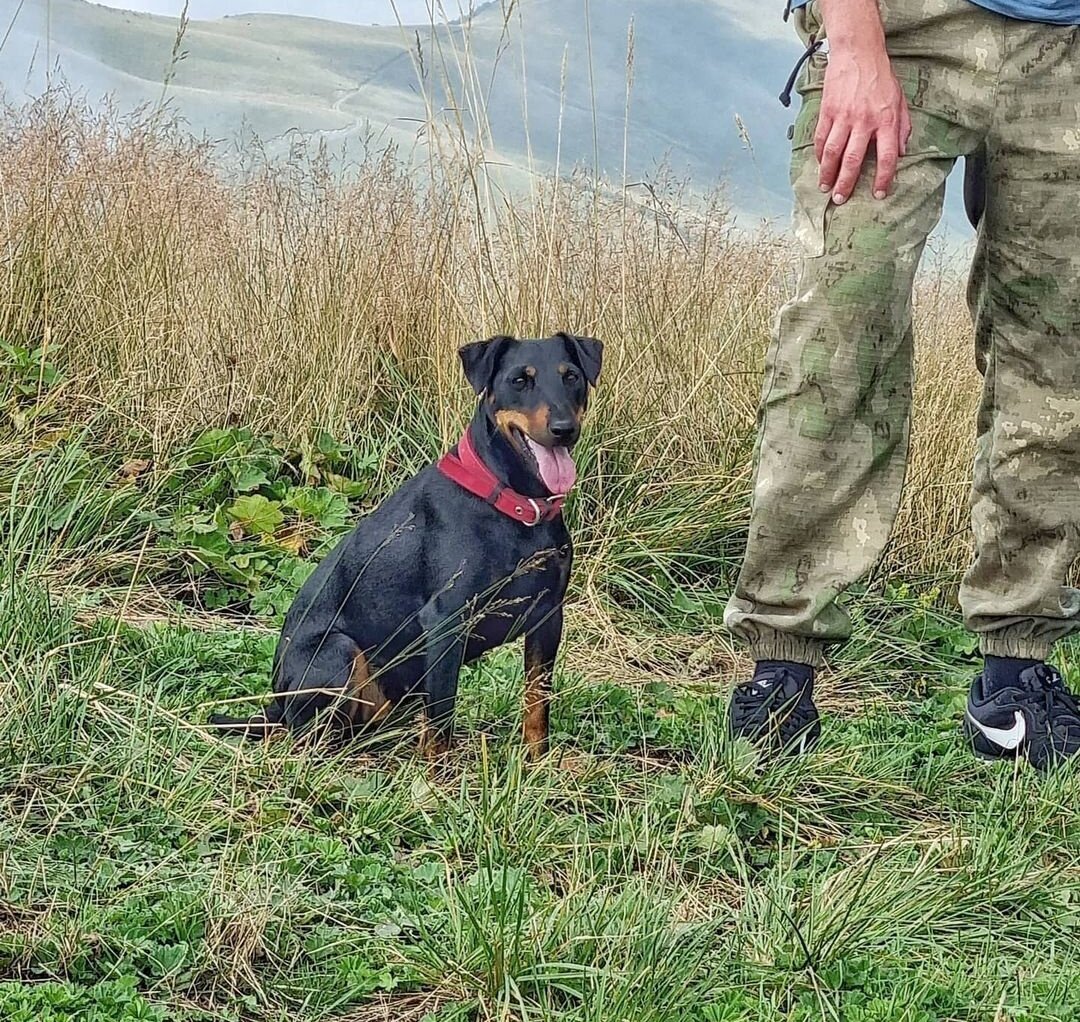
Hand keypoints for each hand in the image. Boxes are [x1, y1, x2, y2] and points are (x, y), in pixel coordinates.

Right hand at [814, 43, 911, 203]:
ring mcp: (843, 117)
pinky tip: (819, 164)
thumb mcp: (900, 100)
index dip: (883, 178)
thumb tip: (902, 151)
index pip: (887, 156)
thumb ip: (903, 127)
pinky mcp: (827, 112)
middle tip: (840, 199)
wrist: (858, 53)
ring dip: (827, 174)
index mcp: (886, 120)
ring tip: (825, 187)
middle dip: (846, 183)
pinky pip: (820, 138)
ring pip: (832, 153)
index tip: (878, 193)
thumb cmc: (880, 76)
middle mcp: (864, 121)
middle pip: (853, 160)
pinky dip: (818, 154)